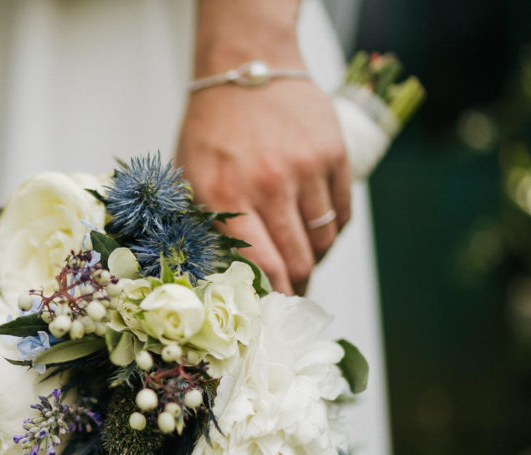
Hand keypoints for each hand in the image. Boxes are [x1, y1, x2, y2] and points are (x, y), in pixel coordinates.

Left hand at [176, 1, 351, 294]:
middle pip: (297, 260)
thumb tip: (221, 280)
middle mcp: (267, 185)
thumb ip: (204, 224)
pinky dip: (332, 232)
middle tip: (292, 298)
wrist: (246, 66)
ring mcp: (304, 169)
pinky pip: (341, 213)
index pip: (259, 266)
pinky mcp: (332, 154)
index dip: (271, 297)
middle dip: (296, 288)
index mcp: (223, 195)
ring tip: (304, 264)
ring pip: (322, 241)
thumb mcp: (189, 177)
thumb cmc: (211, 128)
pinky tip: (318, 234)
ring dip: (315, 260)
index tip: (272, 313)